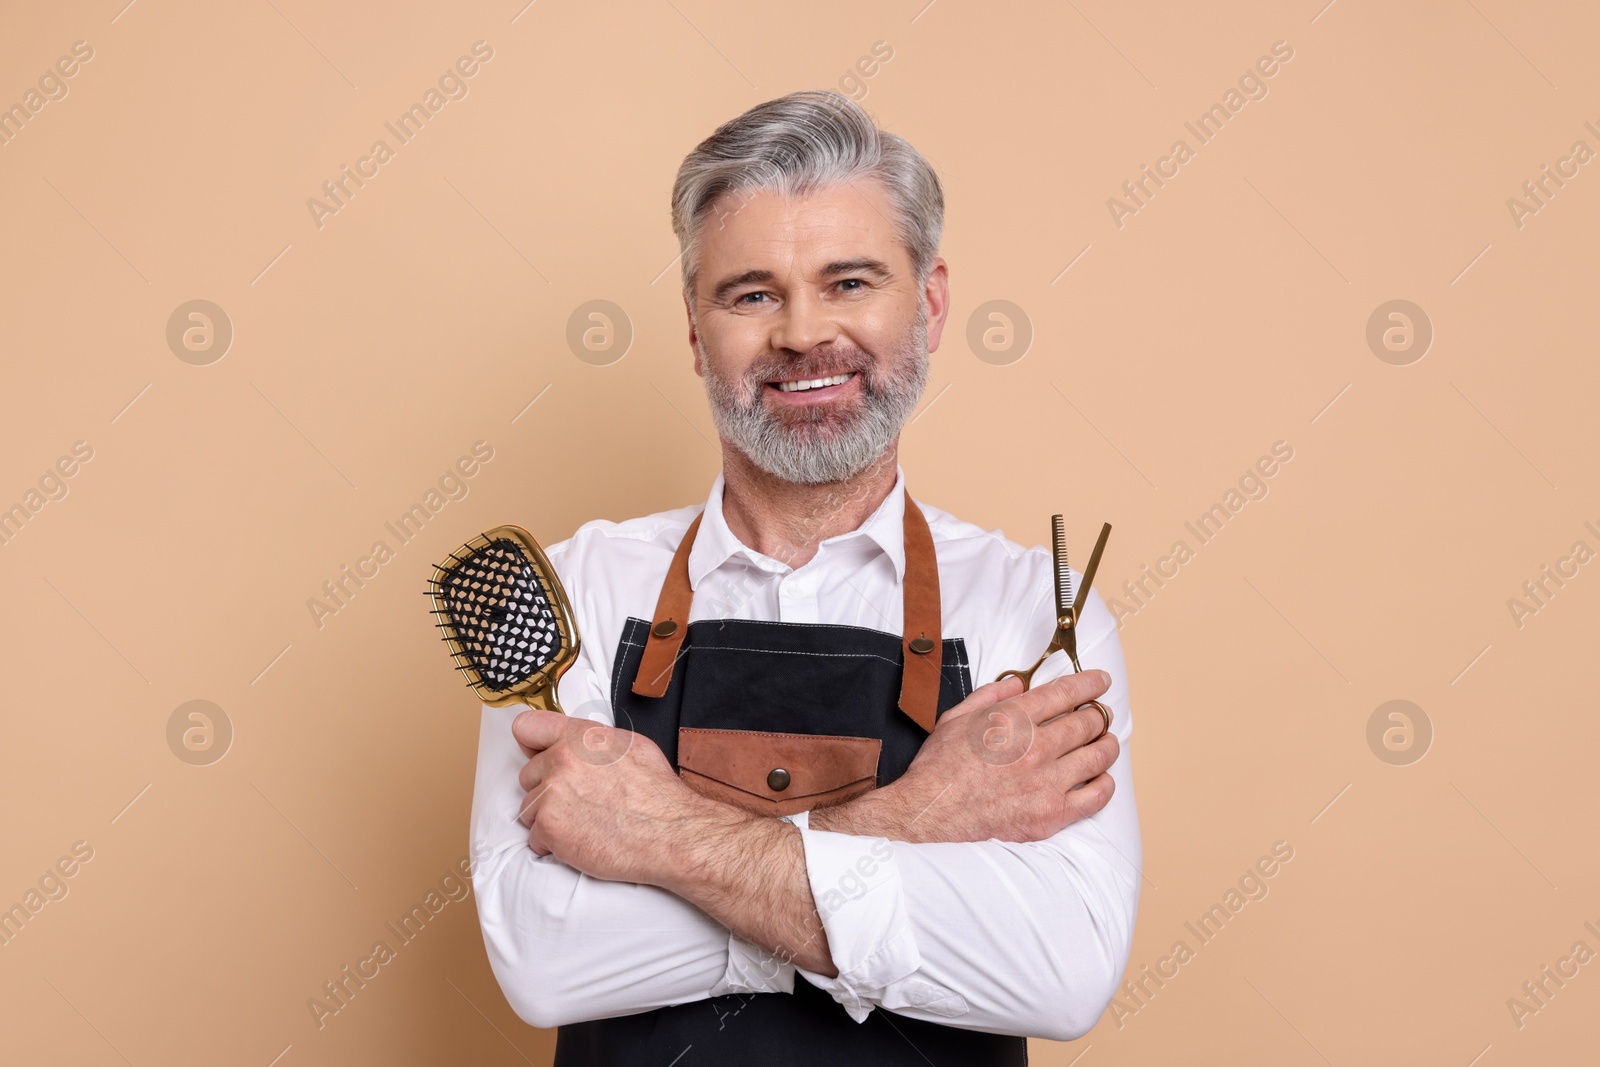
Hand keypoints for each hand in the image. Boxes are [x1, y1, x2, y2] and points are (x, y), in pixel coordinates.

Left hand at [512, 710, 728, 883]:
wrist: (670, 833)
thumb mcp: (630, 746)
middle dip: (548, 788)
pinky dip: (553, 844)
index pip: (527, 727)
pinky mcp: (549, 828)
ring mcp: (552, 794)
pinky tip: (581, 840)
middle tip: (578, 800)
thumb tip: (576, 743)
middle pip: (528, 774)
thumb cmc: (657, 794)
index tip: (540, 756)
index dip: (533, 745)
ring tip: (582, 823)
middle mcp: (561, 760)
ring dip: (549, 817)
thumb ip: (592, 741)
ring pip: (529, 807)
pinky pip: (535, 837)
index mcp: (580, 736)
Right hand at [815, 671, 1118, 843]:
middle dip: (1099, 715)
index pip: (1066, 692)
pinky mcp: (1051, 814)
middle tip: (1100, 715)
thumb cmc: (939, 767)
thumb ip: (991, 695)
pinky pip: (1095, 797)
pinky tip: (1101, 778)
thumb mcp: (957, 717)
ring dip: (1106, 745)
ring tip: (1105, 743)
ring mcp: (1047, 782)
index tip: (1100, 681)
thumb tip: (1017, 683)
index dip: (1090, 683)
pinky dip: (1105, 784)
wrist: (930, 813)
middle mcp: (1036, 746)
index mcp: (1013, 718)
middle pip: (1087, 722)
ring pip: (1097, 756)